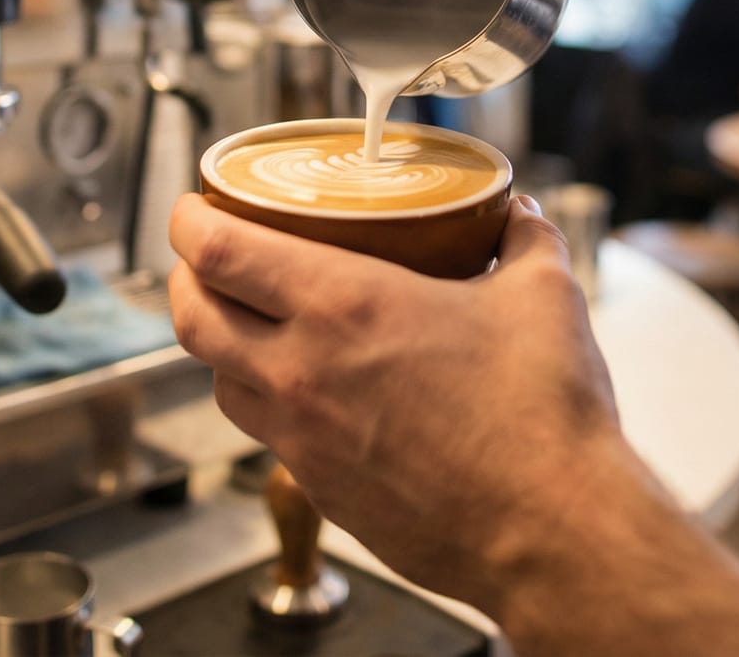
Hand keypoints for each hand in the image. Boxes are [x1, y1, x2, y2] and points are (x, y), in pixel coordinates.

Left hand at [167, 193, 622, 612]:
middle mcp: (302, 372)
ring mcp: (304, 440)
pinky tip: (312, 393)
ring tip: (254, 323)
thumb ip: (523, 241)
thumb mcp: (543, 294)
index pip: (218, 252)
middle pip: (191, 317)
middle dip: (186, 278)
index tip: (194, 206)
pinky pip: (268, 436)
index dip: (189, 220)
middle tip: (207, 257)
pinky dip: (270, 404)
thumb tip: (518, 216)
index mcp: (343, 306)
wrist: (551, 532)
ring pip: (220, 381)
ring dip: (222, 345)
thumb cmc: (542, 418)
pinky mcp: (322, 491)